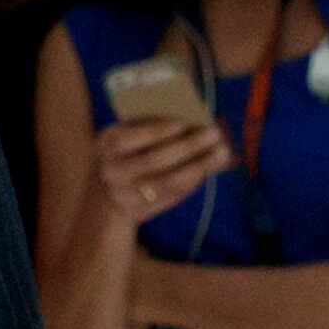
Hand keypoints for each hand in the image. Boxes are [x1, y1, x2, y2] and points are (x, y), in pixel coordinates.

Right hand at [91, 114, 232, 225]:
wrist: (107, 192)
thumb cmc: (128, 152)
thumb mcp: (129, 136)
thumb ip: (153, 127)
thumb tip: (196, 118)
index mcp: (107, 144)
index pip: (128, 138)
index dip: (155, 132)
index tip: (182, 123)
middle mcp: (112, 171)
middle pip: (151, 161)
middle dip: (187, 146)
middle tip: (214, 132)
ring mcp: (124, 194)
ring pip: (166, 182)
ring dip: (198, 165)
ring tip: (222, 151)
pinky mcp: (140, 210)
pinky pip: (172, 195)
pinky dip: (193, 180)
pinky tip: (209, 167)